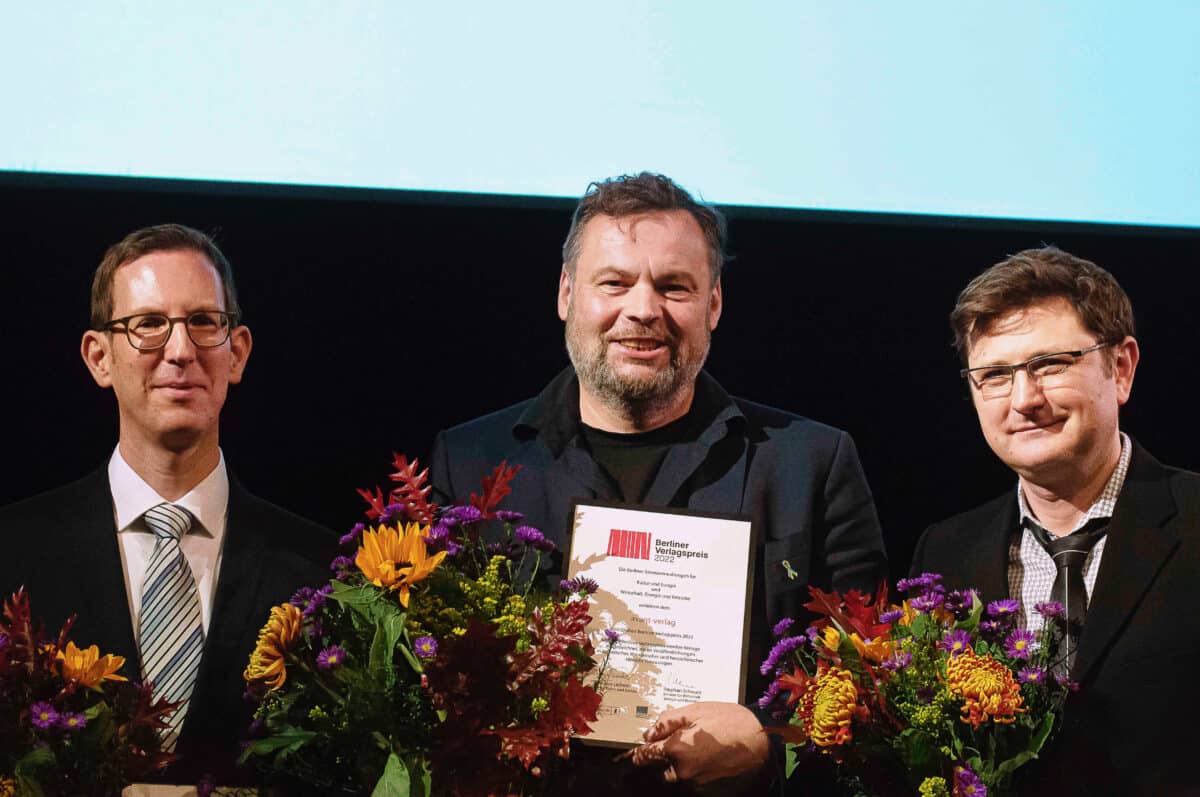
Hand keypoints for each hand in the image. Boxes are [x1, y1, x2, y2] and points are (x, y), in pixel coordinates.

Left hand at [628, 701, 769, 791]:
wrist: (763, 744)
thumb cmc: (732, 722)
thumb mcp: (697, 711)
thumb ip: (668, 721)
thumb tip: (648, 732)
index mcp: (676, 749)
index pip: (644, 756)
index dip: (638, 752)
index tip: (633, 752)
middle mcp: (682, 771)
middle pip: (658, 770)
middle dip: (660, 759)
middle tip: (672, 745)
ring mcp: (695, 784)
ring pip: (674, 778)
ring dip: (675, 767)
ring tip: (693, 750)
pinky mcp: (706, 791)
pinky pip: (691, 783)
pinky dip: (692, 773)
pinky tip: (705, 758)